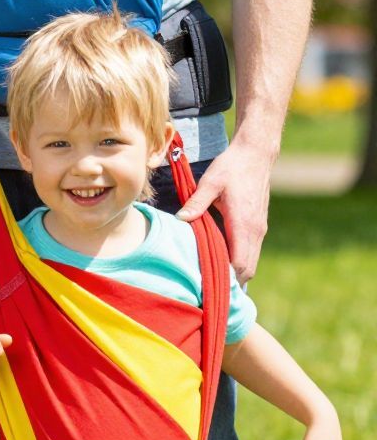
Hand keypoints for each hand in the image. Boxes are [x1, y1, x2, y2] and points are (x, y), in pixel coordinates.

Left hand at [175, 136, 272, 283]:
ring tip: (212, 276)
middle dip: (231, 281)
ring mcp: (259, 229)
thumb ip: (196, 203)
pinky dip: (240, 260)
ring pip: (251, 262)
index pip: (239, 263)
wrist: (256, 154)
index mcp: (243, 224)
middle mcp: (255, 230)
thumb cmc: (232, 167)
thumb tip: (181, 219)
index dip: (226, 277)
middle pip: (248, 270)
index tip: (207, 283)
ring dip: (236, 271)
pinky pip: (251, 252)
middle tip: (207, 285)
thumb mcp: (210, 182)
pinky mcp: (259, 225)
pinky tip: (222, 258)